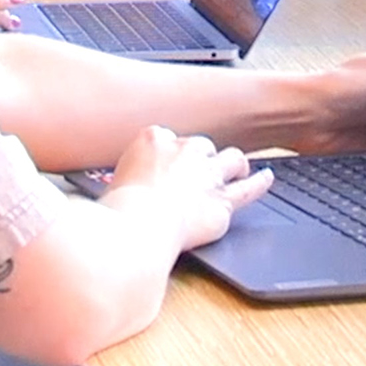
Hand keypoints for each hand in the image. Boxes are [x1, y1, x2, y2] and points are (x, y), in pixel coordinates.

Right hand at [101, 125, 271, 249]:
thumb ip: (113, 181)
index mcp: (152, 139)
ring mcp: (207, 174)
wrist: (137, 227)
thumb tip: (99, 191)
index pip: (167, 138)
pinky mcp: (222, 201)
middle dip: (200, 159)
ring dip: (232, 164)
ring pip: (229, 159)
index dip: (168, 155)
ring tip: (236, 168)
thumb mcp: (101, 185)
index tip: (164, 167)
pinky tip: (266, 178)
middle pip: (200, 147)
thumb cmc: (114, 211)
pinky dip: (259, 183)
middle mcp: (184, 150)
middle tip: (195, 174)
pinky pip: (248, 189)